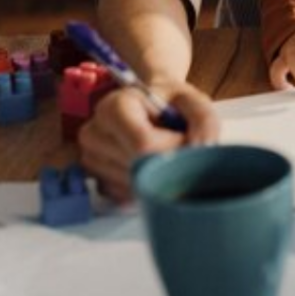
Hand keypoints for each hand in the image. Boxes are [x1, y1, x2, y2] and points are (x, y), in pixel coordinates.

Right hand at [78, 81, 218, 203]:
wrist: (148, 104)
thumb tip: (199, 150)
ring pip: (134, 184)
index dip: (173, 148)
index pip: (143, 144)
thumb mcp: (192, 99)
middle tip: (180, 144)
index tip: (186, 138)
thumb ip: (203, 119)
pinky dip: (146, 185)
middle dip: (168, 162)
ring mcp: (91, 160)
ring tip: (163, 150)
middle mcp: (94, 133)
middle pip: (139, 167)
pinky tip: (151, 164)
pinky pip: (127, 196)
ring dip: (157, 174)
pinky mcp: (97, 181)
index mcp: (114, 106)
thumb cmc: (169, 101)